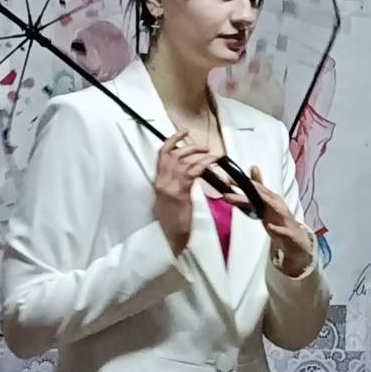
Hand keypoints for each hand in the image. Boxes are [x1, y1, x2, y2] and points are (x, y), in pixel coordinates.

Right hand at [153, 133, 221, 253]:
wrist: (169, 238)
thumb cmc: (173, 223)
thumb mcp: (170, 200)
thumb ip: (177, 186)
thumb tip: (187, 176)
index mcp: (159, 182)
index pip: (162, 154)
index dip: (172, 140)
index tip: (182, 133)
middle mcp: (162, 181)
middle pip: (173, 153)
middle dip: (188, 145)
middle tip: (203, 146)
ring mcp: (169, 186)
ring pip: (183, 160)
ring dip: (198, 153)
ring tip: (210, 153)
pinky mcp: (179, 193)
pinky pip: (192, 172)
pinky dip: (203, 164)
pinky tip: (211, 163)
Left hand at [223, 166, 313, 275]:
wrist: (296, 241)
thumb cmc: (279, 221)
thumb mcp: (266, 205)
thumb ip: (257, 190)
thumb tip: (253, 168)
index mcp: (271, 199)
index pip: (256, 188)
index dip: (242, 183)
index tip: (227, 179)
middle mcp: (277, 205)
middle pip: (262, 195)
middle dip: (248, 190)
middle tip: (230, 188)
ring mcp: (284, 218)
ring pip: (274, 209)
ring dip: (264, 204)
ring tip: (253, 199)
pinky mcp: (289, 233)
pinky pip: (283, 230)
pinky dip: (277, 228)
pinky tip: (271, 227)